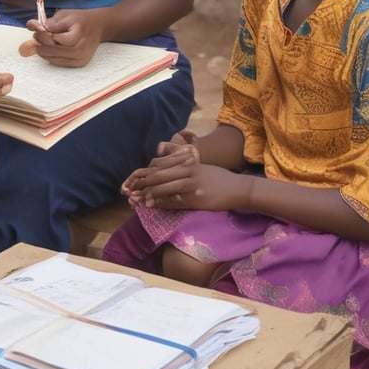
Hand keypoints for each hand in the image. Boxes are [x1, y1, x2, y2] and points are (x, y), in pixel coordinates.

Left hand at [26, 7, 105, 67]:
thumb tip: (31, 25)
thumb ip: (49, 22)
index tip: (37, 28)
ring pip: (54, 59)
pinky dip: (51, 57)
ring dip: (44, 51)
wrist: (99, 26)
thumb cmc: (80, 19)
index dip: (43, 35)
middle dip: (41, 44)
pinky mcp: (79, 64)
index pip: (55, 39)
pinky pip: (59, 63)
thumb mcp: (65, 15)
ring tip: (41, 42)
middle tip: (36, 36)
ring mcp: (80, 58)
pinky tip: (49, 49)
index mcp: (79, 34)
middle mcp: (81, 49)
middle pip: (54, 51)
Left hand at [126, 152, 250, 211]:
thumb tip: (166, 172)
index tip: (133, 178)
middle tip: (130, 190)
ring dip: (149, 194)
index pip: (160, 165)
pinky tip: (153, 205)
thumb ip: (184, 168)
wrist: (238, 189)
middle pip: (159, 175)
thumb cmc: (219, 179)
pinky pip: (175, 200)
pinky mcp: (196, 198)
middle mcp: (187, 170)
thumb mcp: (201, 168)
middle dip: (142, 183)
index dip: (145, 172)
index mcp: (187, 162)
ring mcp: (191, 184)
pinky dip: (162, 203)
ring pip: (164, 187)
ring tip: (138, 200)